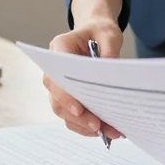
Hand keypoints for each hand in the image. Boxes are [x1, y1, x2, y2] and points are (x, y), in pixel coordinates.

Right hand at [44, 15, 123, 139]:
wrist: (96, 33)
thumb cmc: (99, 32)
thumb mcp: (109, 33)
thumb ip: (110, 49)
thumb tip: (111, 75)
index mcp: (59, 48)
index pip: (56, 76)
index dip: (66, 95)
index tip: (79, 109)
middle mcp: (53, 70)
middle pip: (59, 100)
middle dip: (80, 117)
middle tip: (99, 126)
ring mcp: (59, 87)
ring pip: (65, 113)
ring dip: (85, 126)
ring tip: (110, 131)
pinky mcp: (68, 98)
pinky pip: (73, 117)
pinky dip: (87, 126)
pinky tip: (105, 131)